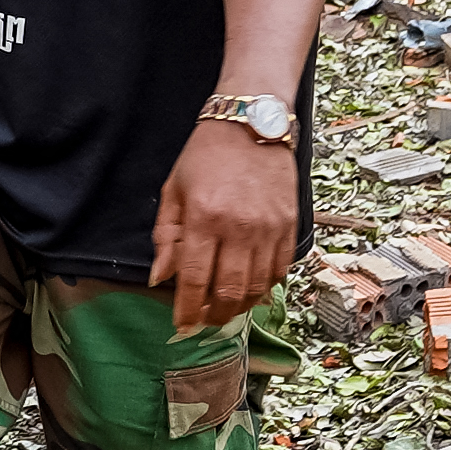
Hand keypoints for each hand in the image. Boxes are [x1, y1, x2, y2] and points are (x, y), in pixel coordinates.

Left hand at [147, 120, 298, 331]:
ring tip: (225, 309)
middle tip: (204, 322)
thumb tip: (160, 277)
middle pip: (229, 292)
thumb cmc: (206, 155)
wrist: (252, 123)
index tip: (182, 325)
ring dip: (240, 307)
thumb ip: (165, 236)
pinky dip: (265, 287)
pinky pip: (280, 270)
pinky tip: (251, 289)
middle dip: (214, 316)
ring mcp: (269, 229)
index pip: (195, 279)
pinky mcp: (290, 226)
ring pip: (257, 287)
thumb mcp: (174, 191)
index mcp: (204, 219)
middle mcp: (239, 228)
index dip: (188, 309)